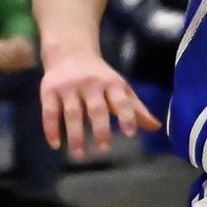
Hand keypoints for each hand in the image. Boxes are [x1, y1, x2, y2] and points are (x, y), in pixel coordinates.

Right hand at [40, 40, 158, 157]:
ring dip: (76, 134)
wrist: (70, 52)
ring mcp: (68, 87)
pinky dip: (51, 128)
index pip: (121, 100)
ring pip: (72, 113)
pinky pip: (49, 111)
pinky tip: (56, 144)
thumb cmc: (100, 76)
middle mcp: (90, 84)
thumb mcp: (120, 88)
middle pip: (96, 108)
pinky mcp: (49, 90)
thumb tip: (157, 127)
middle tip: (104, 150)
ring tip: (80, 154)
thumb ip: (136, 108)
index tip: (130, 134)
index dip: (127, 116)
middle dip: (100, 129)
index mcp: (111, 83)